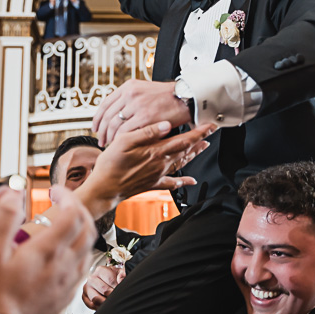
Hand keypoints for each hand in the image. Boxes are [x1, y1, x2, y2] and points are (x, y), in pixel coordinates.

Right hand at [0, 186, 96, 313]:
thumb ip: (2, 219)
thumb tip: (14, 195)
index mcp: (47, 253)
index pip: (72, 214)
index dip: (66, 196)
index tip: (54, 190)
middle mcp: (63, 269)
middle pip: (87, 230)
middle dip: (78, 210)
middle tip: (62, 203)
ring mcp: (65, 286)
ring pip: (87, 251)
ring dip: (79, 231)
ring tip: (62, 225)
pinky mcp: (61, 300)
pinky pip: (80, 270)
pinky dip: (76, 253)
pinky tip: (60, 256)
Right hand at [82, 264, 125, 309]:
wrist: (107, 282)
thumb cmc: (114, 277)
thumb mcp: (120, 274)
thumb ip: (122, 275)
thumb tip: (120, 281)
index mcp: (100, 270)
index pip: (110, 280)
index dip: (117, 287)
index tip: (121, 291)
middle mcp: (91, 278)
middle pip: (104, 290)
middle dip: (113, 295)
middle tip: (117, 298)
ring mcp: (86, 287)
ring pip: (95, 298)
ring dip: (105, 302)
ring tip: (112, 303)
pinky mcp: (84, 296)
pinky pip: (91, 304)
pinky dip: (99, 307)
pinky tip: (105, 305)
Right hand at [90, 120, 212, 196]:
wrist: (104, 189)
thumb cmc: (110, 164)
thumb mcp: (124, 141)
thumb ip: (146, 132)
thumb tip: (166, 124)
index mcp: (155, 152)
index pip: (183, 140)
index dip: (198, 132)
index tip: (209, 125)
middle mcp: (160, 164)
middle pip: (186, 151)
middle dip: (200, 140)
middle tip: (210, 132)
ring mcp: (157, 175)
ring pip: (181, 163)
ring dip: (194, 154)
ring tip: (203, 147)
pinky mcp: (152, 184)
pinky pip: (172, 183)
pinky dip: (183, 182)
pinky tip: (190, 181)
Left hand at [93, 79, 191, 146]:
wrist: (186, 97)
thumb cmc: (168, 96)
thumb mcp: (145, 90)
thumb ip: (130, 99)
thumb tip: (116, 112)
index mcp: (129, 87)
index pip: (105, 103)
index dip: (97, 118)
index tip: (96, 127)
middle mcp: (130, 94)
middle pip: (107, 116)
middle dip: (102, 131)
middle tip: (101, 140)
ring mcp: (137, 106)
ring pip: (114, 125)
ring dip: (109, 137)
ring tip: (109, 144)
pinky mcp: (145, 117)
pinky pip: (126, 131)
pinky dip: (121, 140)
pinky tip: (121, 145)